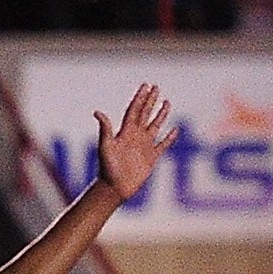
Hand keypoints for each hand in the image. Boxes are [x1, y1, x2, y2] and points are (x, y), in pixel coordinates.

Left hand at [93, 83, 176, 203]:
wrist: (114, 188)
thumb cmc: (107, 168)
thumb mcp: (105, 146)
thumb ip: (105, 129)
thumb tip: (97, 112)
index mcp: (125, 132)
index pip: (134, 110)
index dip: (140, 98)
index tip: (146, 85)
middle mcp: (135, 136)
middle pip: (144, 114)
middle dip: (150, 101)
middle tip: (156, 87)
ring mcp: (144, 146)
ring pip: (155, 126)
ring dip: (161, 114)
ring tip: (167, 102)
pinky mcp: (151, 157)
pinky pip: (163, 145)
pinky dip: (169, 138)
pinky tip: (175, 130)